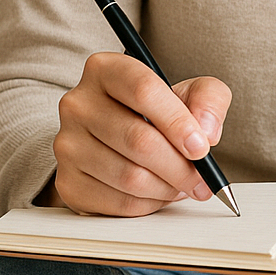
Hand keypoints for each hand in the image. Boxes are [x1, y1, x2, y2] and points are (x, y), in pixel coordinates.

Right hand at [47, 51, 232, 215]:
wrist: (121, 141)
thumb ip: (208, 99)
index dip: (178, 122)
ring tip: (182, 185)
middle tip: (203, 180)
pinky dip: (149, 204)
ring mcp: (67, 144)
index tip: (201, 148)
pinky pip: (119, 202)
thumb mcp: (189, 93)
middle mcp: (78, 104)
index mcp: (105, 70)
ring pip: (130, 176)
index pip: (143, 90)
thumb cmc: (157, 113)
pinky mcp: (68, 182)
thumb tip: (206, 132)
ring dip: (167, 188)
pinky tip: (159, 193)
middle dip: (180, 166)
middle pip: (138, 139)